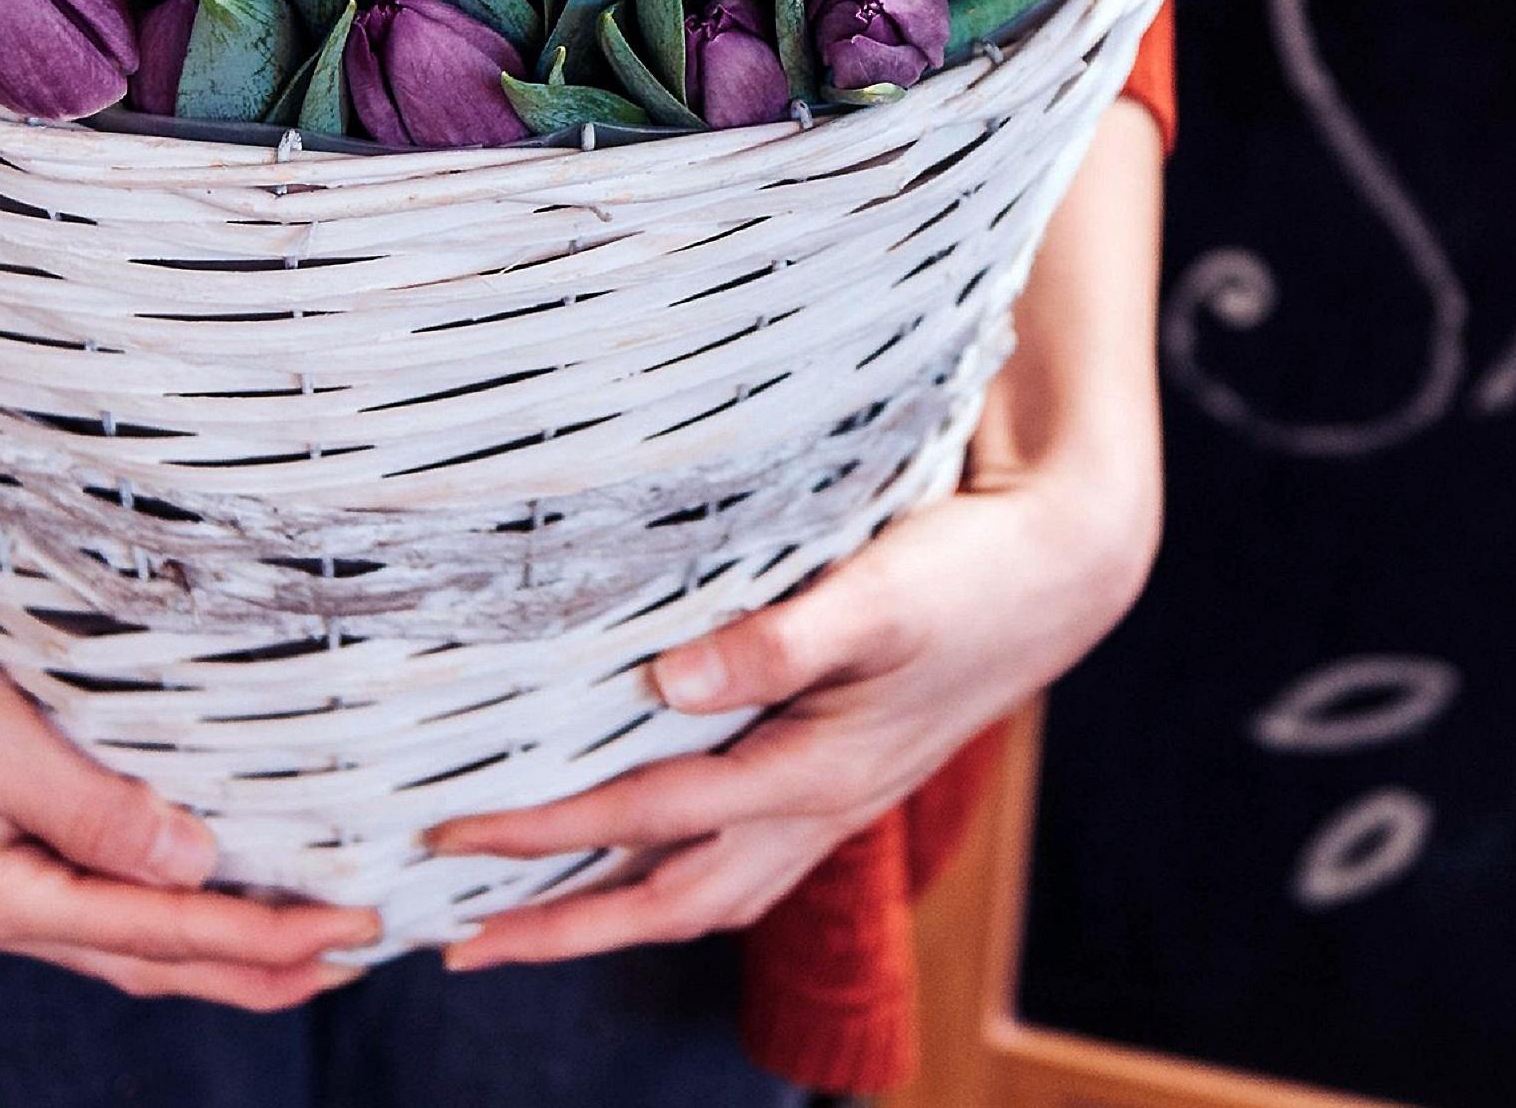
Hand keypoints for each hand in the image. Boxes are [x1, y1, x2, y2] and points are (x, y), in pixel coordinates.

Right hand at [0, 573, 381, 1008]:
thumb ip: (90, 809)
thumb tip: (193, 864)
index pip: (161, 933)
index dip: (264, 938)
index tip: (353, 933)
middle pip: (152, 960)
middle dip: (258, 967)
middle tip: (359, 960)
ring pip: (127, 939)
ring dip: (217, 948)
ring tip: (304, 947)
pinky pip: (98, 899)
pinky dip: (165, 908)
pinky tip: (203, 889)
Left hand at [426, 100, 1171, 966]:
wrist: (1064, 572)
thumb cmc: (971, 573)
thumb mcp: (880, 594)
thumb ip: (779, 640)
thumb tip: (668, 679)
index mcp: (817, 771)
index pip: (649, 818)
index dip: (544, 833)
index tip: (450, 837)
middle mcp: (821, 808)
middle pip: (671, 902)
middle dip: (561, 928)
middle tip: (460, 943)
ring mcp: (837, 805)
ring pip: (708, 897)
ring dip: (613, 918)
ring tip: (528, 927)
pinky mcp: (845, 780)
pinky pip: (741, 865)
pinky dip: (674, 881)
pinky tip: (641, 863)